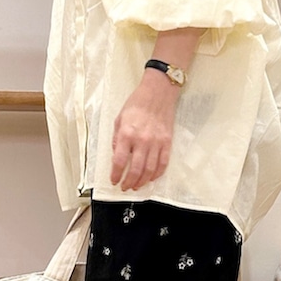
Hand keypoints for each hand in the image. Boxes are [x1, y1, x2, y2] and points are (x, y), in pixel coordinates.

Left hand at [110, 72, 178, 190]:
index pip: (119, 161)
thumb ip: (117, 139)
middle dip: (128, 182)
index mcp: (127, 134)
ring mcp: (156, 143)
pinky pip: (163, 163)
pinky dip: (157, 174)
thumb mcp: (119, 119)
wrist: (158, 93)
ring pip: (149, 170)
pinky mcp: (167, 142)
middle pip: (135, 170)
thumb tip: (116, 155)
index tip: (114, 180)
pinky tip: (151, 178)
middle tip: (125, 187)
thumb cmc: (137, 104)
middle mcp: (141, 140)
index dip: (115, 174)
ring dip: (142, 181)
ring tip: (136, 186)